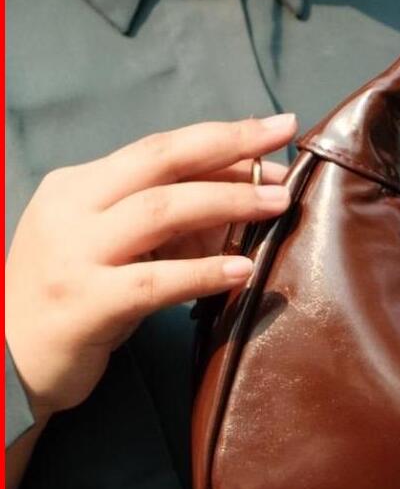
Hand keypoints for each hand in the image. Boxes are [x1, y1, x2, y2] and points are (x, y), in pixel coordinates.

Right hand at [5, 114, 297, 423]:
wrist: (8, 360)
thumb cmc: (76, 299)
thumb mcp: (116, 248)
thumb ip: (169, 223)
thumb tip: (246, 199)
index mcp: (79, 185)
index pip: (158, 150)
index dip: (219, 137)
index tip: (274, 128)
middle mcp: (73, 209)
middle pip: (160, 161)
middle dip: (228, 145)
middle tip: (284, 138)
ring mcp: (75, 255)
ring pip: (161, 212)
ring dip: (228, 203)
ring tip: (279, 203)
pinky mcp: (86, 303)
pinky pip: (155, 283)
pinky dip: (203, 273)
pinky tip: (244, 271)